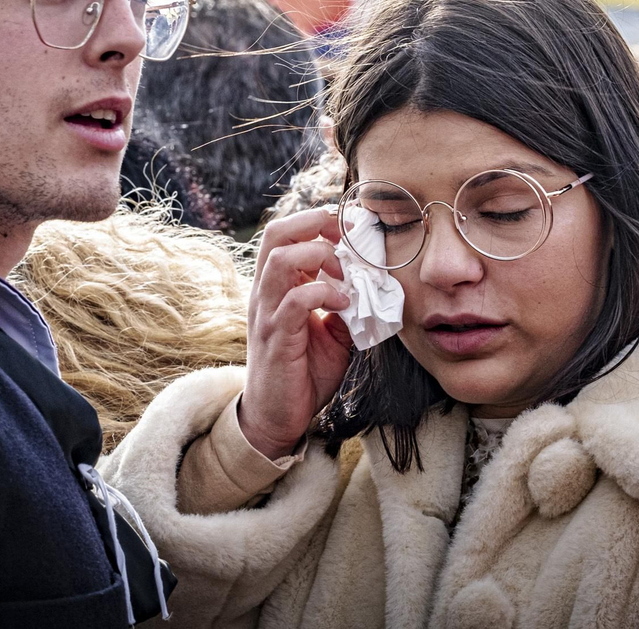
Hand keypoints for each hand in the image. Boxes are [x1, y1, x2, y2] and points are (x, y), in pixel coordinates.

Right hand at [238, 207, 353, 460]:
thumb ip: (345, 307)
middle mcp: (266, 292)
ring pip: (281, 260)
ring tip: (344, 273)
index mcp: (277, 286)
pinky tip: (344, 305)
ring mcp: (267, 313)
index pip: (287, 234)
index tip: (350, 230)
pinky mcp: (275, 337)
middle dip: (315, 224)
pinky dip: (323, 294)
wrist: (278, 417)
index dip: (318, 221)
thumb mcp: (332, 334)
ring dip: (319, 256)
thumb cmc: (303, 373)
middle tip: (346, 237)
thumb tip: (373, 288)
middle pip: (277, 234)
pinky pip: (294, 301)